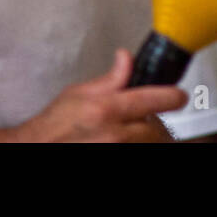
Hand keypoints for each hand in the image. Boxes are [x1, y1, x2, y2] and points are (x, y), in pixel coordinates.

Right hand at [14, 49, 186, 141]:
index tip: (180, 96)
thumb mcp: (78, 93)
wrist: (36, 148)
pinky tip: (128, 139)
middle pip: (155, 128)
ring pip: (149, 143)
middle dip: (153, 122)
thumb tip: (126, 57)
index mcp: (107, 109)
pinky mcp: (119, 159)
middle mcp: (114, 134)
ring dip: (147, 137)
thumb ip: (110, 79)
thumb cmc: (54, 124)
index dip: (172, 96)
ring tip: (131, 131)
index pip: (153, 99)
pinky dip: (138, 144)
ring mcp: (115, 150)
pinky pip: (138, 149)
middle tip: (143, 119)